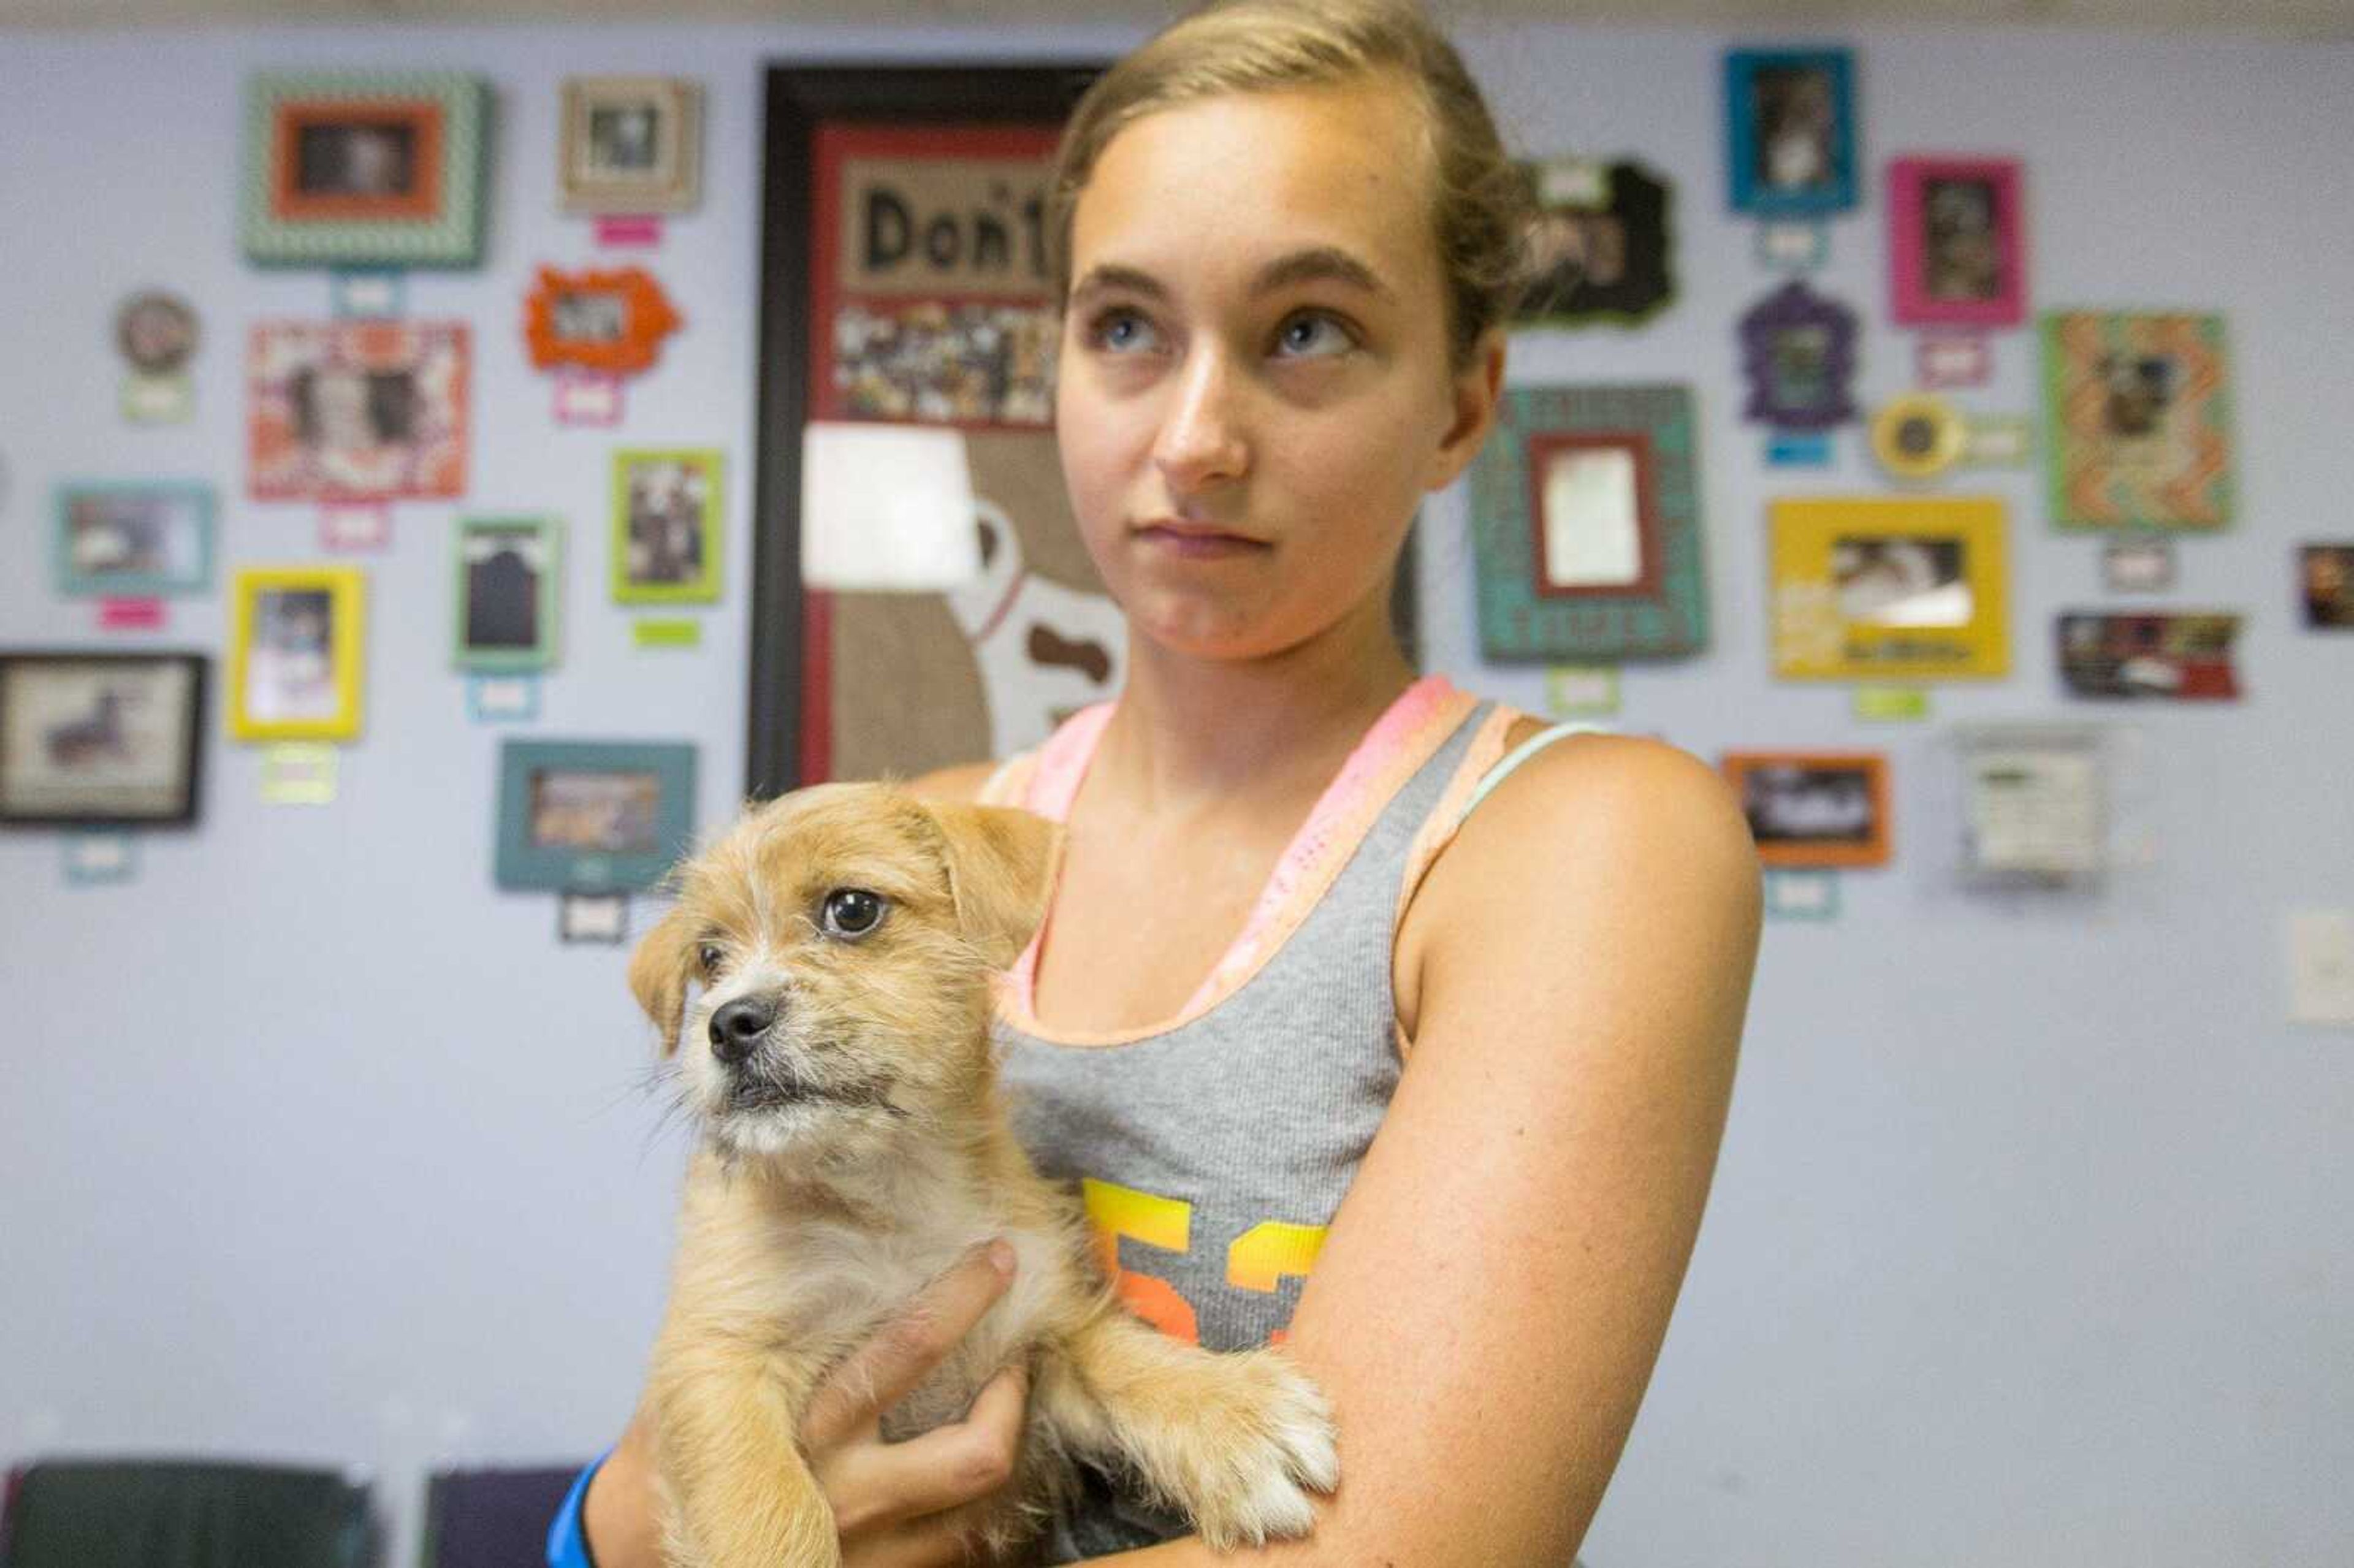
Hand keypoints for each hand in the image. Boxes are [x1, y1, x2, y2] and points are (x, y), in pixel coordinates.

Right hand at [583, 1239, 1033, 1567]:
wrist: (649, 1543)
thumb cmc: (690, 1429)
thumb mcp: (719, 1363)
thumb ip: (771, 1307)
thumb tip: (797, 1184)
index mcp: (797, 1420)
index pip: (905, 1352)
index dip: (964, 1301)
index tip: (998, 1256)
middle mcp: (839, 1491)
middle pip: (970, 1446)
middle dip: (1016, 1387)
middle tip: (1029, 1336)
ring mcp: (866, 1547)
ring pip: (977, 1501)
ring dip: (1011, 1437)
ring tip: (1014, 1390)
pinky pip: (966, 1544)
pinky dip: (986, 1500)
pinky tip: (983, 1453)